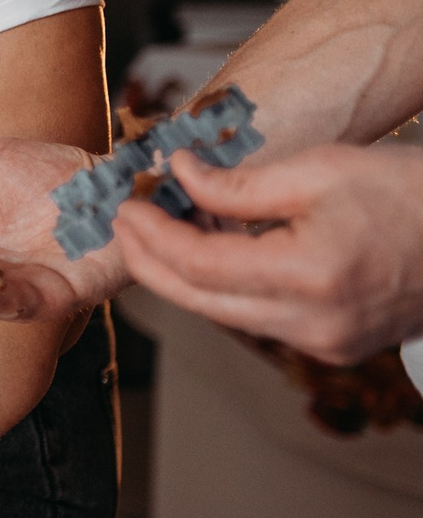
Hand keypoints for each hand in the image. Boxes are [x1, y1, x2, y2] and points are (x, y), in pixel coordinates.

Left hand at [118, 144, 422, 364]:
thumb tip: (178, 176)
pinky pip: (262, 319)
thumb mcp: (321, 170)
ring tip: (161, 232)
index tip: (127, 208)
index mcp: (310, 276)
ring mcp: (329, 345)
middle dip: (152, 264)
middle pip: (202, 302)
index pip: (200, 266)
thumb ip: (238, 185)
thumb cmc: (411, 192)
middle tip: (124, 227)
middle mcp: (316, 325)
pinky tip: (213, 254)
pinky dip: (230, 290)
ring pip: (229, 315)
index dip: (153, 237)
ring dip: (188, 277)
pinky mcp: (338, 347)